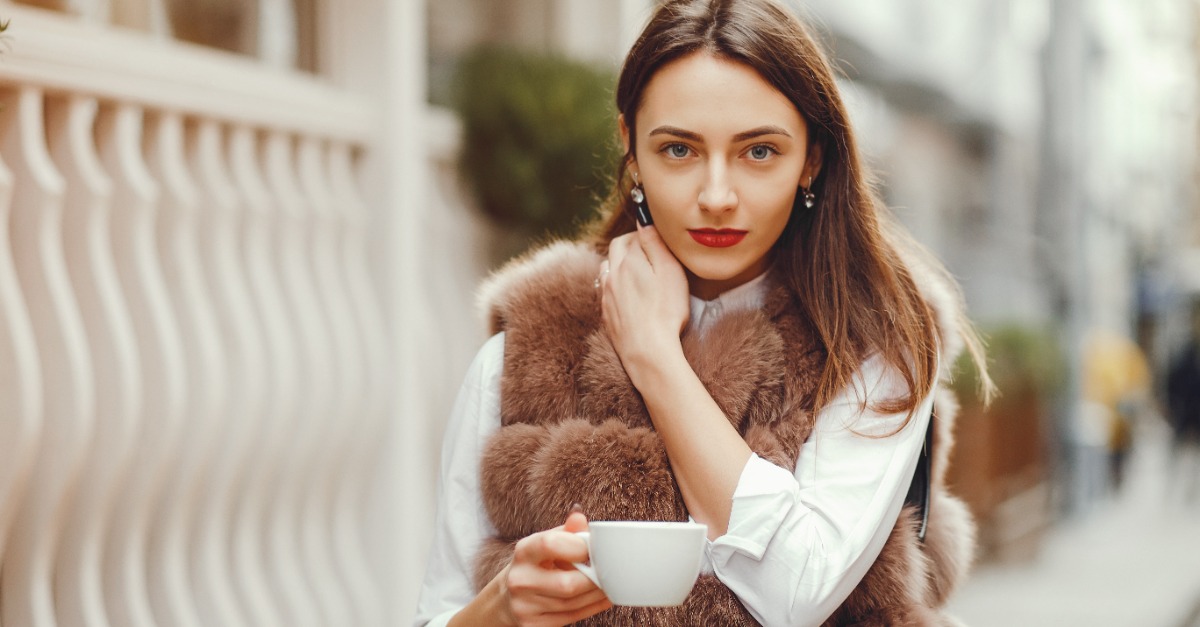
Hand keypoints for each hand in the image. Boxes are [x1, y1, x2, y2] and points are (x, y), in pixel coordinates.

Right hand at [498, 512, 611, 626]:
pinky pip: (572, 617)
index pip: (550, 544)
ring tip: (609, 583)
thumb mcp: (544, 543)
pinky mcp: (533, 625)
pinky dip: (593, 607)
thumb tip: (580, 517)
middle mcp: (520, 580)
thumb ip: (566, 531)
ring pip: (573, 603)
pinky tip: (603, 597)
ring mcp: (525, 606)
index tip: (592, 548)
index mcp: (524, 552)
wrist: (506, 598)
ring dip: (597, 593)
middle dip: (594, 578)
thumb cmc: (534, 564)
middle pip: (567, 584)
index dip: (578, 546)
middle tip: (608, 570)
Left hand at [600, 225, 689, 379]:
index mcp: (628, 261)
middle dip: (631, 244)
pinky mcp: (606, 313)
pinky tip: (629, 294)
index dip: (644, 233)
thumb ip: (655, 244)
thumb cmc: (665, 311)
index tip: (656, 237)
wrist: (647, 350)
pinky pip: (607, 290)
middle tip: (648, 250)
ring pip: (608, 268)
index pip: (632, 235)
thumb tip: (643, 222)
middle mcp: (612, 274)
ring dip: (620, 264)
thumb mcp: (670, 271)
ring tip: (638, 271)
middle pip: (617, 248)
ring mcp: (607, 295)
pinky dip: (616, 285)